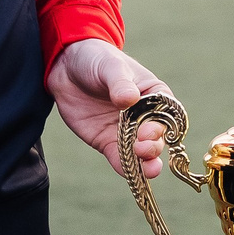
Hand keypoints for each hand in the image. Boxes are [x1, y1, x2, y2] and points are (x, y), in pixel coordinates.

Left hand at [48, 38, 170, 177]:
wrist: (67, 67)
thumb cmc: (98, 59)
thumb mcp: (110, 66)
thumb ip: (120, 83)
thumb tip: (128, 99)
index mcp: (154, 96)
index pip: (166, 114)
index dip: (161, 125)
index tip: (149, 131)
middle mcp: (145, 117)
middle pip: (157, 138)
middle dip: (153, 146)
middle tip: (144, 149)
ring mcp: (127, 132)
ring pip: (141, 153)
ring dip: (146, 163)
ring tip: (149, 170)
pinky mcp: (108, 142)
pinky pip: (120, 159)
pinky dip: (126, 168)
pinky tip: (130, 175)